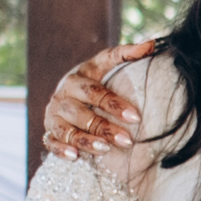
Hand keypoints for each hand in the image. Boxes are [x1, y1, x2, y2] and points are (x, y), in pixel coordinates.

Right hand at [41, 41, 156, 157]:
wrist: (68, 94)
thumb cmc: (93, 79)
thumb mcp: (105, 64)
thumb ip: (126, 54)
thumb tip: (152, 43)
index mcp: (75, 80)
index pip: (95, 92)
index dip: (115, 105)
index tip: (136, 117)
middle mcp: (61, 97)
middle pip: (80, 114)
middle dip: (103, 127)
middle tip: (127, 140)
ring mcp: (53, 116)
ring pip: (66, 130)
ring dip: (85, 140)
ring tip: (104, 149)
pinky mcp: (49, 132)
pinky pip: (50, 142)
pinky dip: (61, 150)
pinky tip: (75, 157)